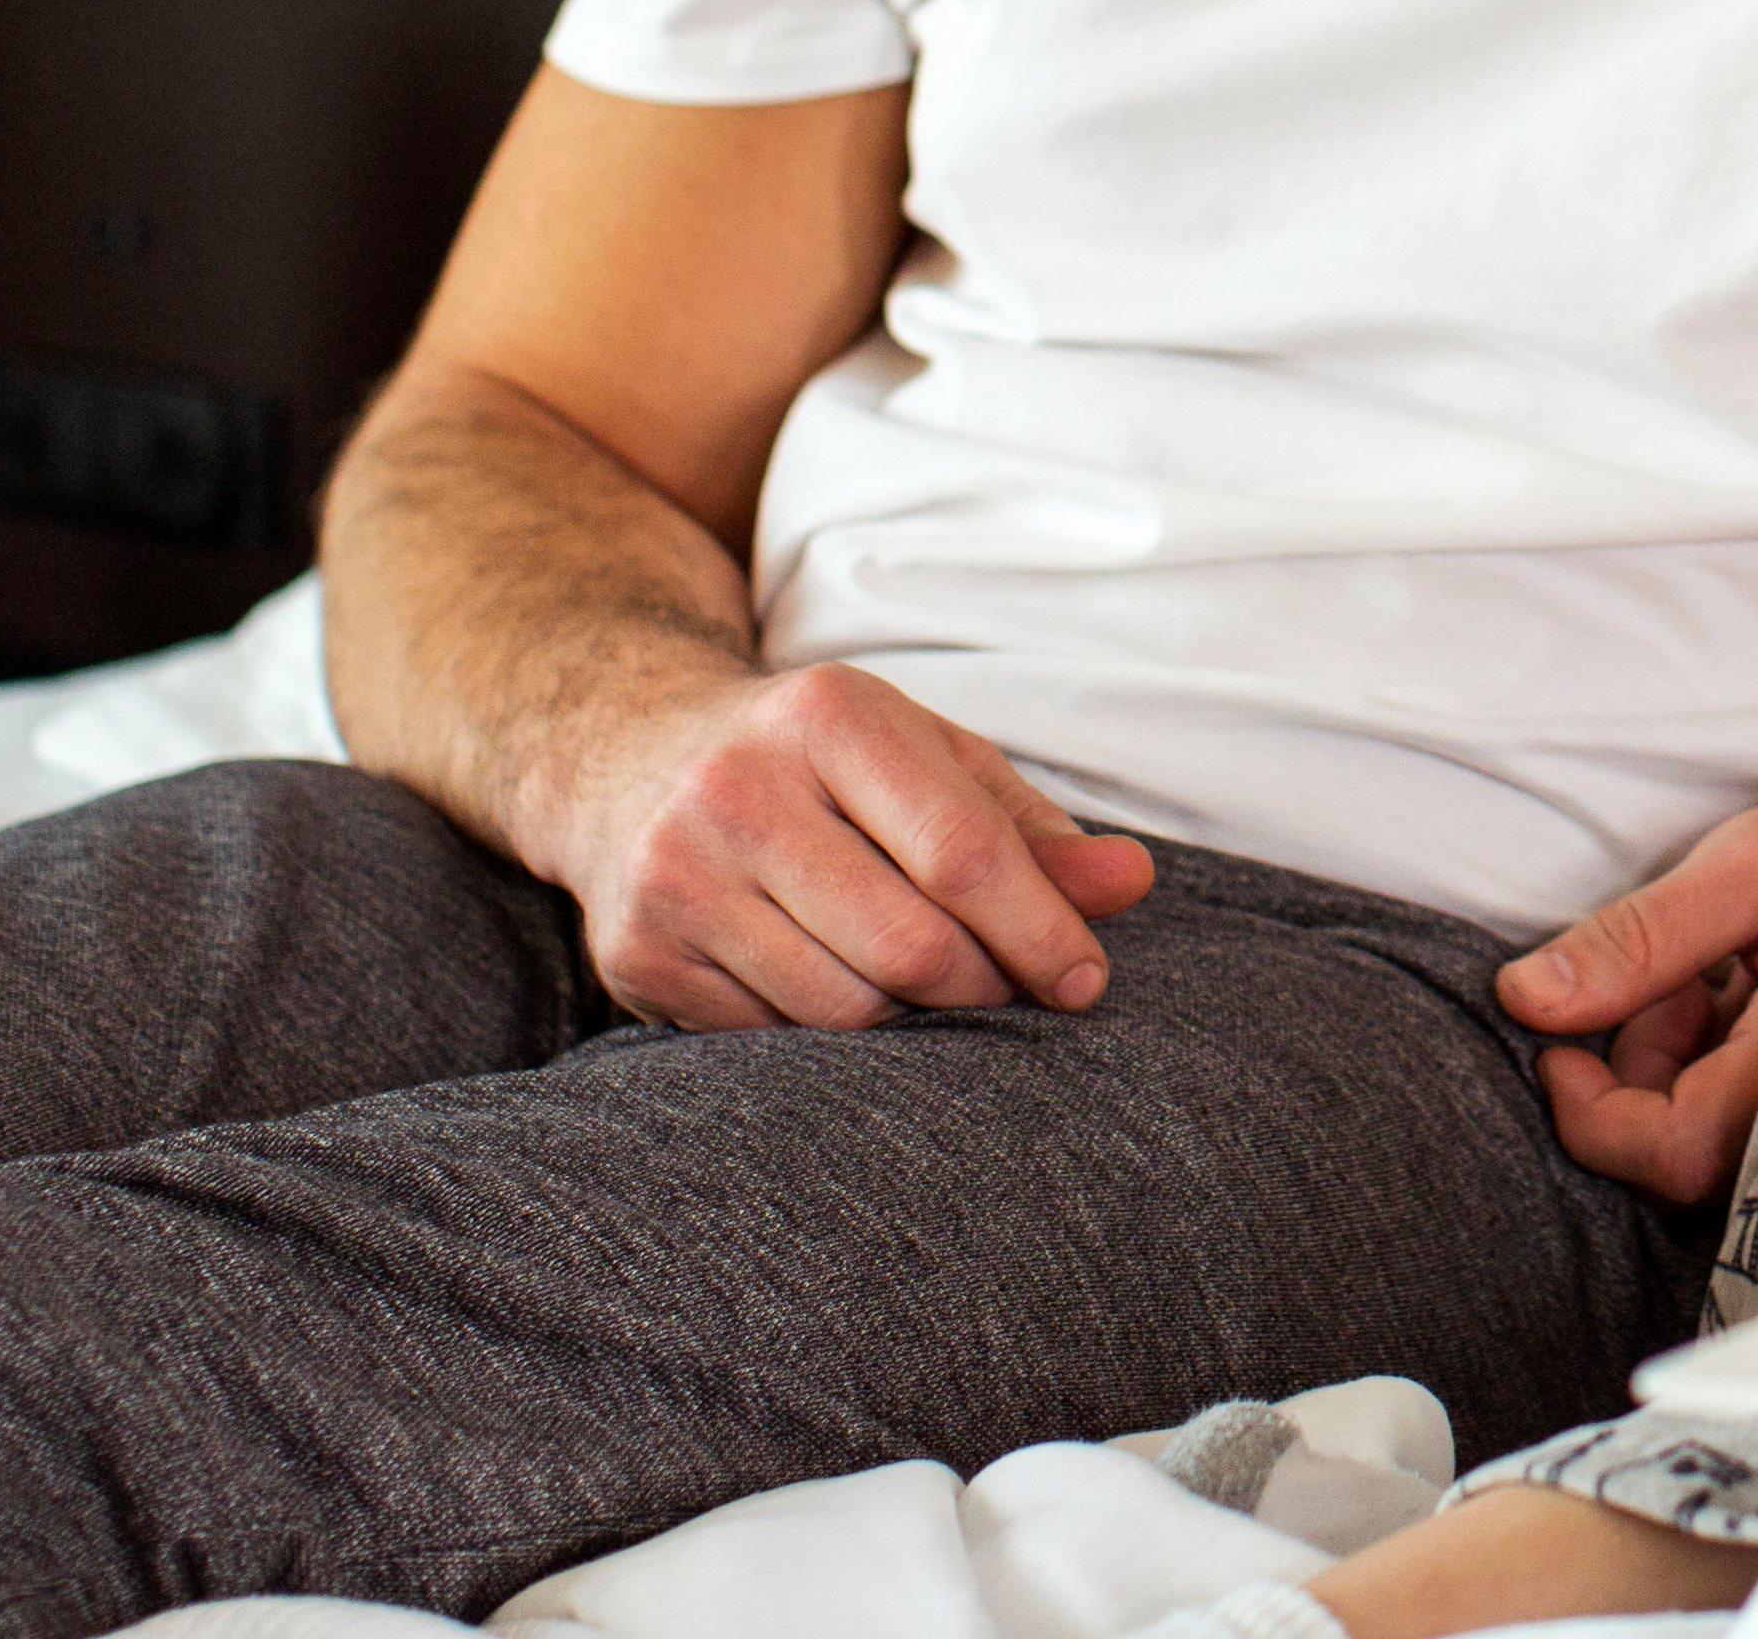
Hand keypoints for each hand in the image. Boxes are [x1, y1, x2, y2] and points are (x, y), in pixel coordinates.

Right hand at [527, 657, 1156, 1031]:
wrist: (627, 756)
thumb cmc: (817, 763)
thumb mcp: (927, 759)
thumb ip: (1031, 826)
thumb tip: (1130, 882)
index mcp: (829, 717)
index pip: (962, 852)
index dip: (1040, 930)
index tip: (1086, 979)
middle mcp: (739, 789)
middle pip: (910, 946)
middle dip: (981, 983)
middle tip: (1001, 984)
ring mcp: (676, 875)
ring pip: (844, 1008)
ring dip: (908, 1016)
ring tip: (916, 978)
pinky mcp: (638, 953)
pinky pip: (773, 1040)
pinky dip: (826, 1033)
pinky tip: (829, 982)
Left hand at [1501, 728, 1757, 1200]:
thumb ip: (1646, 937)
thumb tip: (1526, 998)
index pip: (1663, 1153)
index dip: (1587, 1112)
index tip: (1551, 1039)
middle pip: (1683, 1147)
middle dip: (1635, 1065)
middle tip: (1660, 969)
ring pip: (1717, 1121)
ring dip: (1680, 1048)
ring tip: (1715, 956)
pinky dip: (1726, 1043)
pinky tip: (1752, 972)